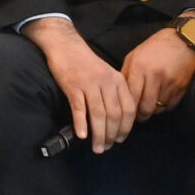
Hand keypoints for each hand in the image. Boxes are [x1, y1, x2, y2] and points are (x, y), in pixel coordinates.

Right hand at [21, 15, 136, 151]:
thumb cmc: (86, 62)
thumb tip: (117, 119)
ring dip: (99, 134)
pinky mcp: (72, 86)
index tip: (120, 139)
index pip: (128, 108)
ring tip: (97, 147)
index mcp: (118, 80)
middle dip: (112, 135)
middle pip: (114, 114)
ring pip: (98, 114)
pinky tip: (81, 135)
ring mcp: (89, 84)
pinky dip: (81, 123)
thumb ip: (114, 92)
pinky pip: (79, 108)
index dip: (126, 127)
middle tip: (106, 147)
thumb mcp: (107, 74)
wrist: (65, 46)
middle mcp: (107, 82)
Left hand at [121, 26, 194, 119]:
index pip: (131, 96)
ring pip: (158, 109)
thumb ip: (126, 74)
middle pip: (145, 107)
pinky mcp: (182, 87)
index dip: (127, 107)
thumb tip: (119, 94)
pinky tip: (160, 101)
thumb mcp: (134, 55)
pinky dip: (164, 107)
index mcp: (139, 66)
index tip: (126, 112)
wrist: (184, 40)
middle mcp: (154, 76)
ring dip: (152, 110)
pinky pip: (170, 106)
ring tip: (148, 107)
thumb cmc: (155, 47)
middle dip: (140, 115)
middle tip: (137, 116)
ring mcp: (170, 83)